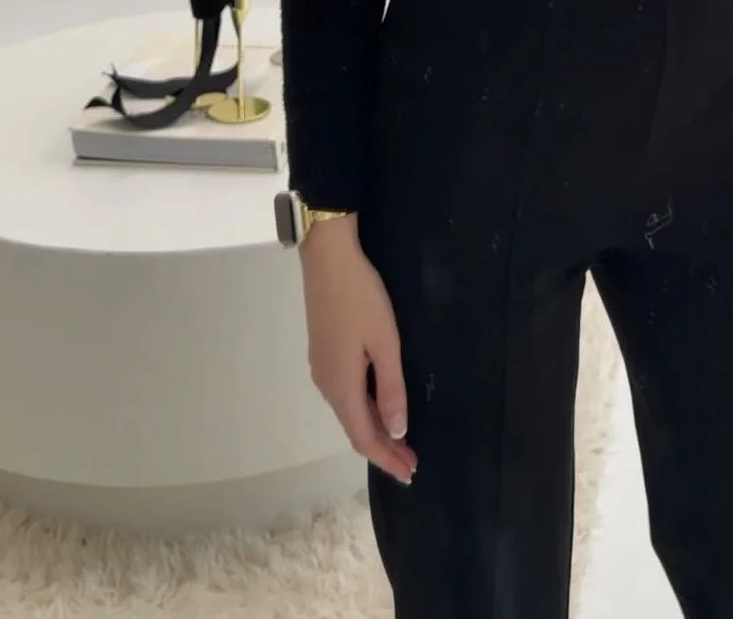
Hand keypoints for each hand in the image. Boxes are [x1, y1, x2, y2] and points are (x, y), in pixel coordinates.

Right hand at [301, 217, 416, 486]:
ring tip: (401, 439)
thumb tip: (396, 431)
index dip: (386, 459)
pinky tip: (381, 404)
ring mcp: (322, 368)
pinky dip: (365, 408)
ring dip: (375, 428)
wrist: (327, 258)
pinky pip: (345, 394)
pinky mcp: (323, 353)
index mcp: (341, 386)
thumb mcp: (384, 342)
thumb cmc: (361, 298)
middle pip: (355, 428)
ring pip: (349, 411)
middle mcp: (326, 384)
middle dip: (383, 448)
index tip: (409, 474)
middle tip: (411, 461)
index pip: (363, 437)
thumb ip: (391, 387)